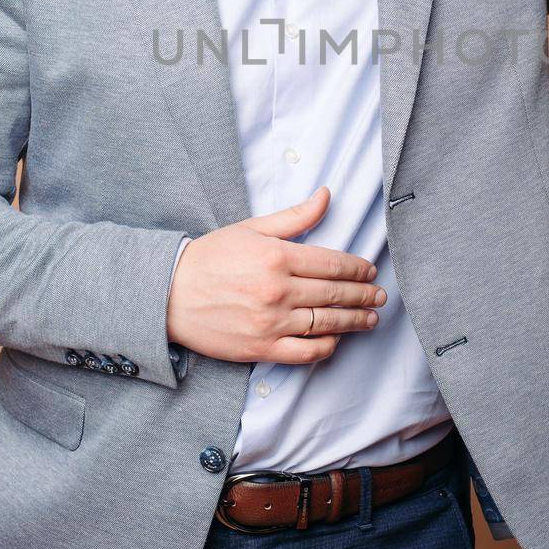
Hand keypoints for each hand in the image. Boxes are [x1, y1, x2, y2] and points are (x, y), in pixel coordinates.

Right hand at [166, 186, 385, 364]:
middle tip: (379, 296)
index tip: (370, 271)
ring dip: (354, 322)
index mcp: (277, 257)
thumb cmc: (210, 257)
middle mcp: (277, 291)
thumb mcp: (251, 228)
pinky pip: (305, 352)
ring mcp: (271, 323)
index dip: (357, 269)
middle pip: (335, 294)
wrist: (168, 294)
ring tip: (370, 319)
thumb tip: (326, 195)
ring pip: (326, 324)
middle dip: (364, 295)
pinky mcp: (261, 348)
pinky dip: (326, 347)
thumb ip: (294, 217)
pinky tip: (336, 340)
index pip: (333, 264)